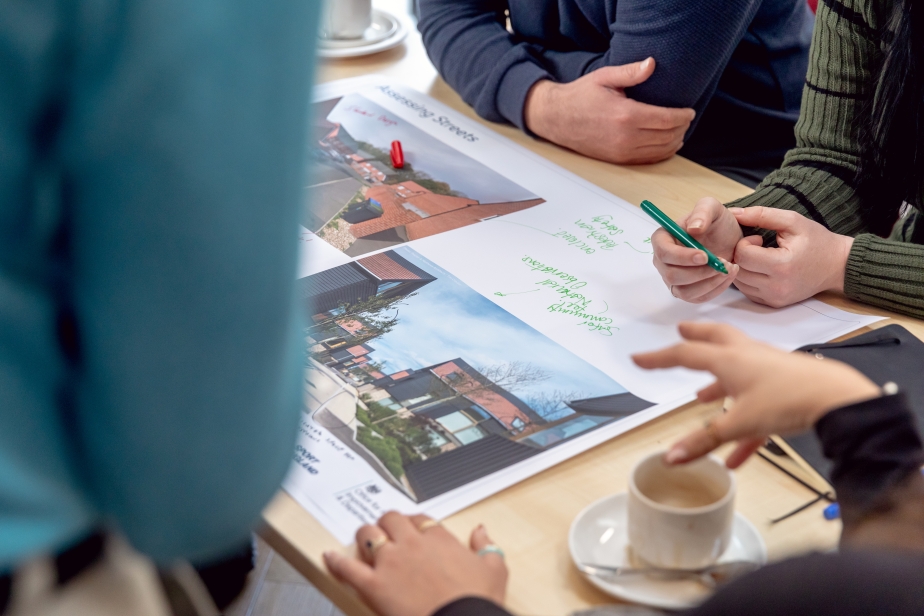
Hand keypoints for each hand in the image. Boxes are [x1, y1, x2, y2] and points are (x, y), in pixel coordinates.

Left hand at [324, 512, 506, 615]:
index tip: (411, 528)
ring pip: (368, 535)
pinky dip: (337, 561)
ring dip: (364, 535)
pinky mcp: (374, 585)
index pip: (420, 519)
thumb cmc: (476, 602)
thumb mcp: (494, 570)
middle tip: (385, 531)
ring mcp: (391, 563)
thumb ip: (487, 546)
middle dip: (386, 524)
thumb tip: (481, 532)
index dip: (412, 522)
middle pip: (390, 519)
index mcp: (439, 538)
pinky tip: (330, 557)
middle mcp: (412, 544)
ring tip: (363, 539)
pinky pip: (348, 568)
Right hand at [524, 58, 694, 164]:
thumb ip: (631, 72)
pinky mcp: (617, 159)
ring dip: (674, 142)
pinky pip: (647, 160)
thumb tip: (652, 63)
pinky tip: (666, 144)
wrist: (557, 118)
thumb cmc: (581, 96)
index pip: (666, 119)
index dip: (683, 116)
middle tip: (686, 119)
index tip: (690, 111)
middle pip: (667, 137)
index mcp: (626, 115)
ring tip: (679, 131)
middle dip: (681, 128)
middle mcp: (625, 137)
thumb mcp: (605, 77)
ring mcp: (621, 151)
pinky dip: (661, 153)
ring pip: (660, 151)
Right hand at [632, 322, 879, 467]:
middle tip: (682, 331)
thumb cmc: (788, 400)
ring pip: (736, 370)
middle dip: (696, 336)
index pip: (684, 354)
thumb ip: (704, 440)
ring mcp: (768, 369)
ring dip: (717, 381)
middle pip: (715, 339)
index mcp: (729, 359)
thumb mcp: (739, 423)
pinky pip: (756, 407)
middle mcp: (747, 357)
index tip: (639, 358)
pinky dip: (743, 429)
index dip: (658, 358)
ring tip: (703, 395)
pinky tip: (736, 457)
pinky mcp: (785, 388)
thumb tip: (672, 457)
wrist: (836, 400)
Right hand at [651, 197, 743, 302]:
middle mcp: (663, 262)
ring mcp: (673, 279)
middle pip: (672, 276)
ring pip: (684, 291)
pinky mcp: (687, 291)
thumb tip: (693, 229)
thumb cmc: (716, 223)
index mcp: (662, 239)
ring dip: (709, 283)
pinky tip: (727, 276)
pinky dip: (714, 290)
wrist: (730, 239)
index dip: (682, 257)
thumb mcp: (712, 207)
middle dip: (699, 273)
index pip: (664, 253)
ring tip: (729, 269)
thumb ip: (702, 212)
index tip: (705, 256)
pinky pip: (696, 298)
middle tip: (723, 264)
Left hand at [729, 207, 853, 307]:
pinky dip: (748, 280)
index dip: (744, 242)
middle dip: (741, 255)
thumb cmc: (817, 241)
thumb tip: (733, 213)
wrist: (838, 266)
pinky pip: (747, 292)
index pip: (743, 255)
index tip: (758, 238)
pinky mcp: (774, 303)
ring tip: (758, 257)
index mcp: (782, 265)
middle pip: (737, 270)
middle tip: (755, 247)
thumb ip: (762, 215)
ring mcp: (775, 298)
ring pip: (739, 283)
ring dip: (742, 267)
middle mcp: (776, 286)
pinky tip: (761, 269)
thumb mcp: (793, 221)